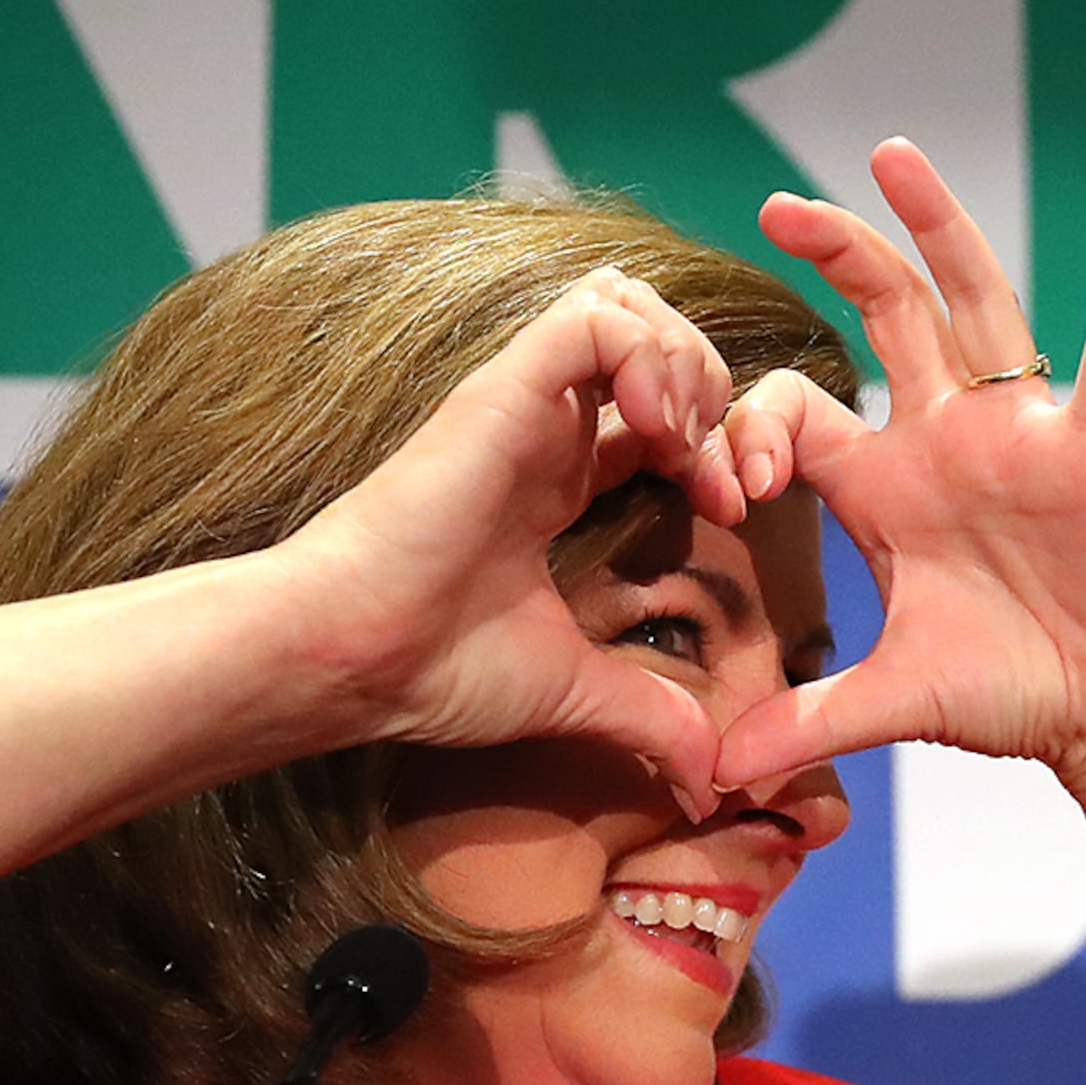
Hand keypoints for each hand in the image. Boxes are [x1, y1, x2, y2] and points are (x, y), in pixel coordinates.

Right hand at [279, 268, 747, 812]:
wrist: (355, 657)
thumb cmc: (435, 668)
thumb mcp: (575, 691)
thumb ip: (649, 717)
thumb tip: (710, 781)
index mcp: (557, 479)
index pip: (659, 410)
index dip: (715, 444)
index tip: (730, 511)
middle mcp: (543, 427)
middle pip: (655, 339)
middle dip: (719, 392)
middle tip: (724, 475)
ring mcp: (523, 401)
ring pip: (629, 303)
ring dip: (687, 361)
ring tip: (687, 442)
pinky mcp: (502, 388)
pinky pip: (595, 316)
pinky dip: (648, 354)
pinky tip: (659, 430)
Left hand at [716, 140, 1085, 788]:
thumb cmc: (1018, 694)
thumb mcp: (896, 700)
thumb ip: (807, 720)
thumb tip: (714, 773)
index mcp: (888, 485)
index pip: (803, 410)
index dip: (754, 425)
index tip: (730, 476)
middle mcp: (950, 438)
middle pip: (886, 318)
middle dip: (835, 256)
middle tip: (778, 204)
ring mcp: (1025, 433)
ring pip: (977, 303)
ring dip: (938, 228)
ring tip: (895, 156)